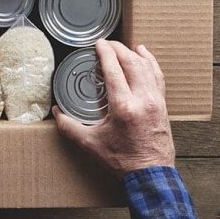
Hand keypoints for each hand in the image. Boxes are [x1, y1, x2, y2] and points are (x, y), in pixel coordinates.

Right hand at [53, 39, 174, 178]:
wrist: (150, 174)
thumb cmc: (122, 160)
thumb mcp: (90, 144)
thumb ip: (70, 127)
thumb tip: (56, 113)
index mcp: (123, 106)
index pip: (114, 69)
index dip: (105, 52)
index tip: (98, 44)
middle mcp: (142, 99)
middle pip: (131, 62)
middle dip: (118, 49)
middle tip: (106, 44)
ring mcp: (156, 100)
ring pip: (146, 67)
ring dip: (133, 53)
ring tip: (123, 46)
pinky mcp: (163, 105)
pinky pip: (158, 76)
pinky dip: (151, 62)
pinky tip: (145, 55)